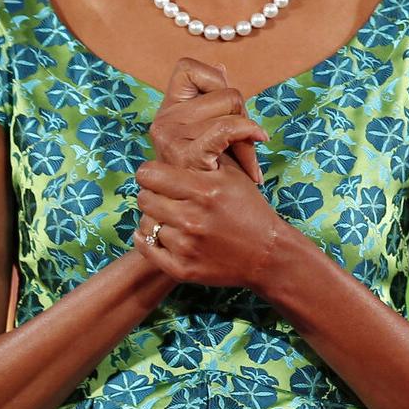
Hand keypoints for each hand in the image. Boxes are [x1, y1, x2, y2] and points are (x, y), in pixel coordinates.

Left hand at [133, 152, 282, 287]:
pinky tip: (164, 234)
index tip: (159, 176)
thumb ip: (206, 155)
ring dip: (155, 218)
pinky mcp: (182, 268)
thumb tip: (178, 139)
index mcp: (204, 189)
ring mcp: (186, 245)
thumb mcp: (233, 174)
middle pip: (143, 198)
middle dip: (152, 194)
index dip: (151, 172)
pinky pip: (146, 247)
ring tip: (172, 217)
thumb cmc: (248, 208)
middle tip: (165, 197)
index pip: (150, 173)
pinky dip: (149, 240)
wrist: (266, 254)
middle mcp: (192, 217)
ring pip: (145, 223)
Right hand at [146, 57, 268, 182]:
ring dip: (249, 132)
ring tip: (248, 158)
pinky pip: (226, 127)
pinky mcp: (186, 156)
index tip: (227, 109)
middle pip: (224, 91)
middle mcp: (163, 120)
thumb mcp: (213, 135)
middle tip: (246, 142)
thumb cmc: (214, 178)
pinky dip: (248, 131)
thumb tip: (220, 68)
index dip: (215, 82)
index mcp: (167, 110)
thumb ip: (215, 103)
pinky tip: (259, 140)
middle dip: (243, 113)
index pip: (187, 68)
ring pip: (231, 105)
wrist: (208, 222)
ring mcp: (170, 138)